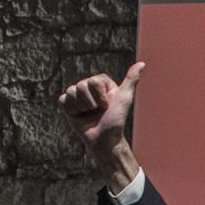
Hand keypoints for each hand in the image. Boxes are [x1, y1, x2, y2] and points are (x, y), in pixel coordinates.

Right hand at [58, 62, 144, 185]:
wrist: (105, 141)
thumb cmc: (116, 122)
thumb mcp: (124, 99)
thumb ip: (131, 80)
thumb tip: (142, 63)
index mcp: (102, 83)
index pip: (93, 81)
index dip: (100, 96)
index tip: (107, 106)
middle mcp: (89, 87)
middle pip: (81, 85)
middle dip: (91, 103)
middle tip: (98, 112)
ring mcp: (78, 96)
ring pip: (71, 92)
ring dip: (82, 107)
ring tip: (89, 114)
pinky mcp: (68, 105)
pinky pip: (63, 100)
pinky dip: (71, 110)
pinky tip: (79, 116)